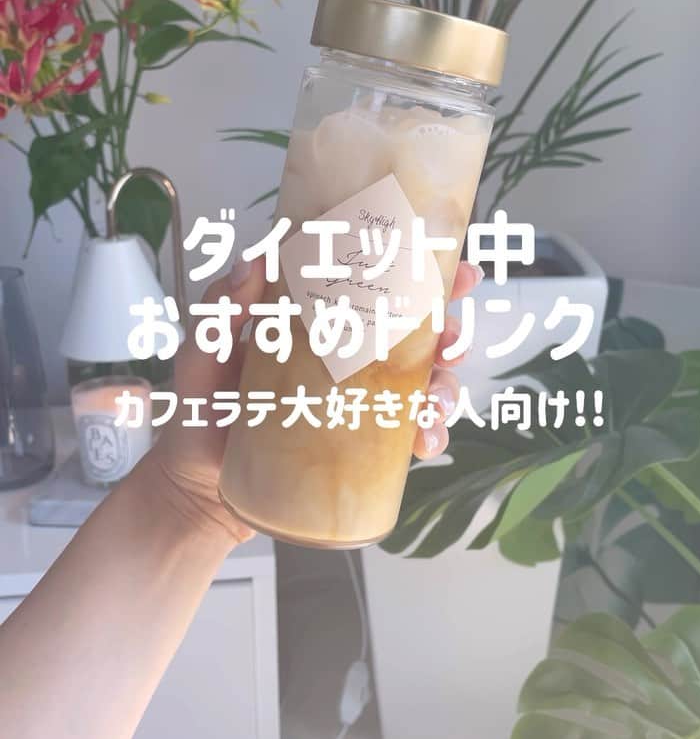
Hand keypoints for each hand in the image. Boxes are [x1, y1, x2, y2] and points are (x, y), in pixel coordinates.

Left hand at [149, 258, 481, 544]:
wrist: (196, 486)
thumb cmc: (199, 411)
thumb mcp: (203, 351)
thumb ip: (221, 308)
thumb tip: (254, 261)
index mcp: (321, 322)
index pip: (377, 287)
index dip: (425, 275)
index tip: (456, 271)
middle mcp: (348, 357)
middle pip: (417, 336)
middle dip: (450, 333)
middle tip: (452, 340)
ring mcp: (357, 400)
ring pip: (424, 385)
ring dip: (445, 389)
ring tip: (434, 404)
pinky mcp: (360, 442)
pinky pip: (406, 435)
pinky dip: (427, 436)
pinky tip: (424, 443)